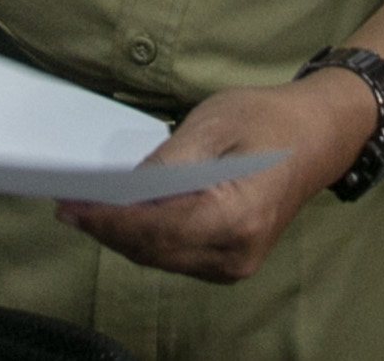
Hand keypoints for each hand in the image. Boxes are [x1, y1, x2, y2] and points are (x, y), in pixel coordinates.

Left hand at [57, 71, 377, 283]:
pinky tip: (122, 218)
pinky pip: (175, 256)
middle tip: (66, 206)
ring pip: (161, 258)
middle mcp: (236, 252)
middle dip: (107, 229)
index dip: (108, 220)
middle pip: (153, 250)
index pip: (156, 229)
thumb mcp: (214, 123)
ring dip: (122, 237)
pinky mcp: (231, 262)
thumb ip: (168, 162)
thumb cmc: (268, 120)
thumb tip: (124, 189)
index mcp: (237, 215)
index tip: (70, 206)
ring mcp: (235, 263)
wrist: (318, 136)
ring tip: (84, 211)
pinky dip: (145, 239)